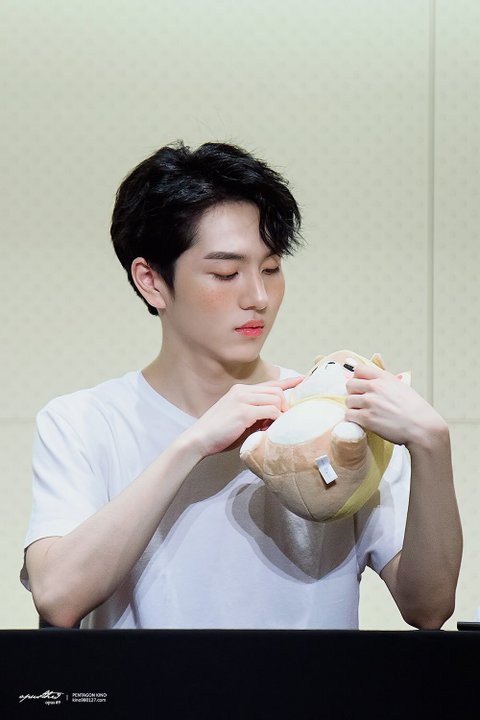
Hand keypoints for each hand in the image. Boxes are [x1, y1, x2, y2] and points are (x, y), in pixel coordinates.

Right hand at [185, 376, 302, 457]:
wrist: (198, 439)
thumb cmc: (219, 433)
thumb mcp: (239, 418)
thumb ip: (255, 413)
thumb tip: (275, 416)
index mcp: (241, 390)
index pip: (270, 384)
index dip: (288, 382)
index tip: (302, 380)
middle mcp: (242, 391)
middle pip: (276, 391)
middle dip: (284, 405)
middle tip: (281, 420)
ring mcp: (242, 400)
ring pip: (276, 399)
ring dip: (279, 413)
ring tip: (272, 426)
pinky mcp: (243, 412)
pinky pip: (271, 411)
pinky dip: (274, 420)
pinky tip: (268, 428)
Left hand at [344, 363, 446, 448]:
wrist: (422, 427)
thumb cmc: (416, 410)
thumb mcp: (402, 387)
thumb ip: (386, 383)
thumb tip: (373, 381)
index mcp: (384, 378)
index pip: (359, 369)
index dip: (357, 378)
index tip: (360, 385)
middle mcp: (375, 387)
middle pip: (350, 384)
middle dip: (353, 393)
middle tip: (360, 401)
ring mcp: (370, 402)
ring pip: (349, 401)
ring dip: (354, 408)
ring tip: (364, 413)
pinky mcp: (367, 418)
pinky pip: (349, 415)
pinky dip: (353, 419)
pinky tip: (362, 422)